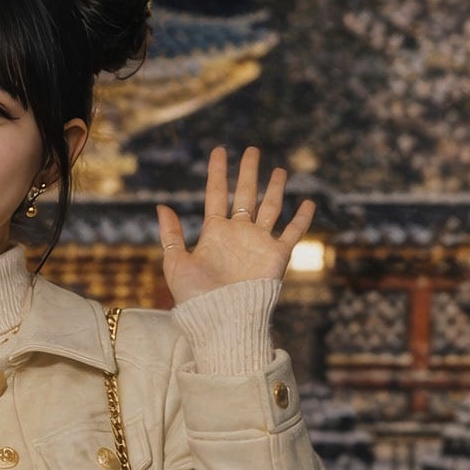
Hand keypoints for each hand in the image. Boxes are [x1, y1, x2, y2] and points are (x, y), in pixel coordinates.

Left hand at [155, 145, 313, 304]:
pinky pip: (293, 232)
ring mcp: (258, 243)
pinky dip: (302, 218)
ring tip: (278, 169)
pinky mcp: (277, 255)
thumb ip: (171, 235)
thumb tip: (162, 206)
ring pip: (270, 208)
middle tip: (252, 150)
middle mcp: (238, 234)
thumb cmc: (195, 297)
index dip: (217, 172)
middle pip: (245, 194)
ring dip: (275, 189)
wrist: (221, 319)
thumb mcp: (176, 262)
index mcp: (214, 233)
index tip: (219, 151)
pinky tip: (307, 202)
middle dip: (248, 172)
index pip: (215, 194)